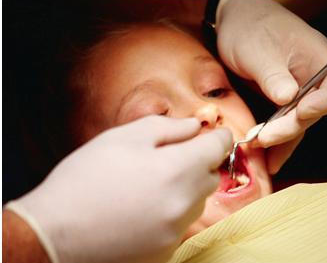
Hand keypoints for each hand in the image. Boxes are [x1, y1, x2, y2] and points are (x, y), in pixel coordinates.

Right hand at [7, 116, 231, 262]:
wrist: (55, 232)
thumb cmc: (86, 178)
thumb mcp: (124, 138)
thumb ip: (168, 128)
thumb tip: (196, 128)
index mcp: (178, 170)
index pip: (219, 147)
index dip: (218, 136)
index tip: (214, 134)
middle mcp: (185, 204)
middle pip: (211, 176)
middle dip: (199, 162)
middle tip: (170, 157)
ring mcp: (176, 232)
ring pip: (197, 201)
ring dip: (186, 188)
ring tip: (150, 184)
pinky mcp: (165, 251)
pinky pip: (181, 224)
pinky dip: (171, 211)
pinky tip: (143, 208)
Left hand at [216, 0, 326, 172]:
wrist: (234, 20)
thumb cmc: (249, 26)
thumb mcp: (257, 50)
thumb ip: (273, 75)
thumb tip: (288, 99)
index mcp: (316, 56)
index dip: (325, 102)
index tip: (302, 112)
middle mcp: (311, 76)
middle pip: (314, 109)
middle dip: (290, 127)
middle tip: (263, 138)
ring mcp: (297, 89)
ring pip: (299, 121)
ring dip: (282, 141)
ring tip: (265, 160)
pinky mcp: (280, 99)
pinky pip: (284, 122)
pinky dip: (276, 140)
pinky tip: (268, 157)